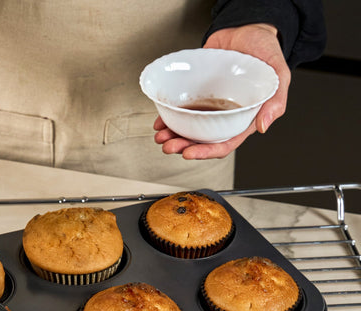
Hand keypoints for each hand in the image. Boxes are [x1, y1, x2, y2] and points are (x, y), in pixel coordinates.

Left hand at [153, 24, 290, 159]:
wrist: (247, 28)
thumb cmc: (265, 53)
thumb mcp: (279, 75)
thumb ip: (276, 101)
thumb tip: (263, 127)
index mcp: (242, 119)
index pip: (224, 143)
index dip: (206, 152)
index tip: (188, 154)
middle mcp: (223, 115)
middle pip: (201, 139)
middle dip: (183, 146)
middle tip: (169, 146)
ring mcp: (209, 105)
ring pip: (188, 128)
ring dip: (172, 135)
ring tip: (160, 136)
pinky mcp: (197, 93)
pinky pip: (181, 109)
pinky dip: (168, 118)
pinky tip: (160, 122)